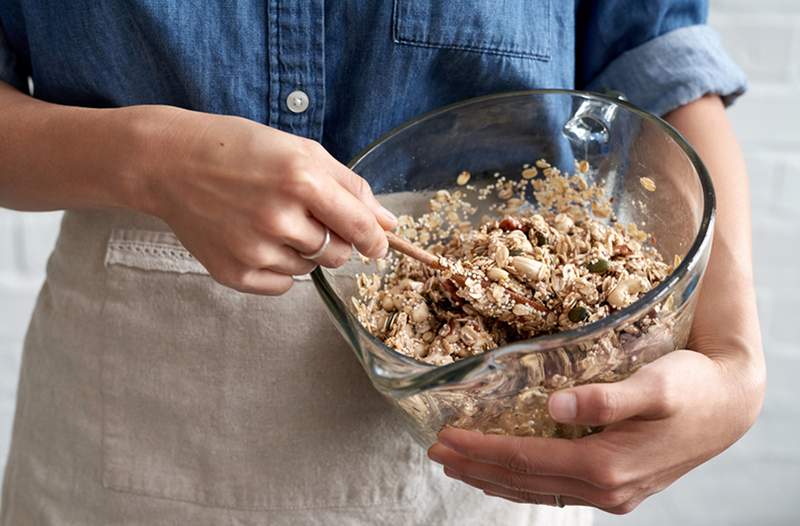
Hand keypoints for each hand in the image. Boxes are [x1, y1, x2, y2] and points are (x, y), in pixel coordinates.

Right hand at [139, 107, 396, 294]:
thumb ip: (350, 187)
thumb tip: (388, 224)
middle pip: (338, 253)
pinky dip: (280, 269)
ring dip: (303, 251)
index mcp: (301, 179)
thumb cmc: (240, 149)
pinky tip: (256, 240)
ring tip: (270, 221)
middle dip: (334, 239)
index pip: (359, 227)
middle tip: (305, 216)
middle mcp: (279, 218)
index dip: (375, 240)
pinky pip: (283, 286)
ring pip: (310, 269)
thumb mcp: (301, 151)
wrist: (171, 163)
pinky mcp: (235, 273)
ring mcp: (254, 249)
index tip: (377, 246)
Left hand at [428, 346, 764, 513]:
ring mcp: (612, 493)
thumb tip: (556, 406)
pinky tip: (507, 475)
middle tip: (435, 452)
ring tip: (458, 464)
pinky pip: (556, 489)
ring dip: (493, 478)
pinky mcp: (617, 486)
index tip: (443, 437)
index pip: (525, 460)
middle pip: (524, 481)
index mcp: (606, 465)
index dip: (480, 450)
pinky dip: (524, 483)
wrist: (732, 405)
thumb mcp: (655, 385)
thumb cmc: (693, 387)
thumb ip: (606, 398)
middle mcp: (605, 488)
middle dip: (476, 466)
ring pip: (538, 490)